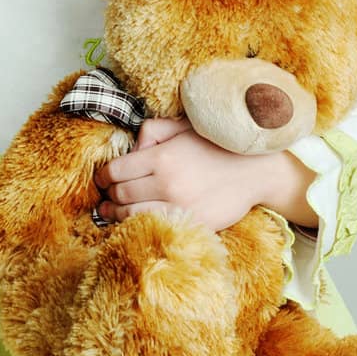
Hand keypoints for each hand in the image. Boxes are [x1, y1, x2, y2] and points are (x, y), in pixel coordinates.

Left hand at [92, 115, 266, 234]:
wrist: (255, 170)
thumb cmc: (216, 145)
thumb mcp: (182, 127)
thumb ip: (152, 131)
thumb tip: (132, 149)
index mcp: (161, 158)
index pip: (115, 171)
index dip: (102, 177)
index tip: (100, 180)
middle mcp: (167, 184)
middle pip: (120, 194)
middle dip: (109, 195)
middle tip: (106, 196)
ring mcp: (180, 208)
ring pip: (131, 215)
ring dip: (117, 214)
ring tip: (113, 212)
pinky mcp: (193, 226)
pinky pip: (155, 228)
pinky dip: (140, 225)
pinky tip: (137, 221)